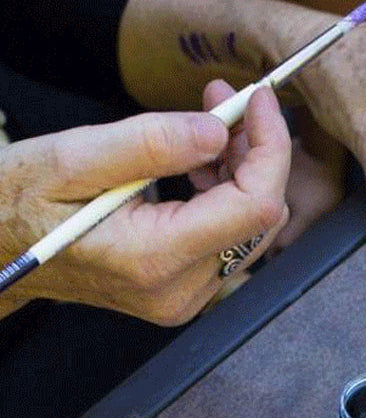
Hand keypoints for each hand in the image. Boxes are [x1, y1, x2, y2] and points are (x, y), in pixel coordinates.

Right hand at [0, 86, 290, 324]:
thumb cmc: (18, 205)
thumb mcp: (71, 159)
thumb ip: (149, 145)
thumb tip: (215, 133)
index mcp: (155, 259)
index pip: (253, 207)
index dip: (270, 150)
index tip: (259, 102)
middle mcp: (180, 290)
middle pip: (259, 219)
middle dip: (256, 153)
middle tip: (224, 103)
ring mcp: (185, 297)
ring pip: (250, 230)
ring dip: (242, 171)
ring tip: (209, 125)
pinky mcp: (184, 292)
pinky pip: (228, 241)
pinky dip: (226, 196)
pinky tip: (201, 165)